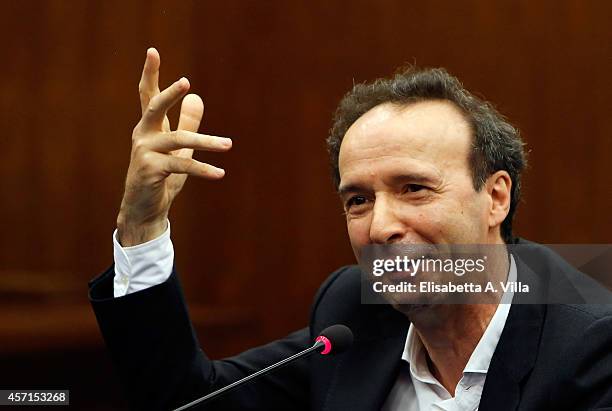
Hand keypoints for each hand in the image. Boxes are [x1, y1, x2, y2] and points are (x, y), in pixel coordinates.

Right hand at [117, 48, 231, 245]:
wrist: (144, 209)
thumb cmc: (161, 177)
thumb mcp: (179, 149)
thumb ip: (188, 123)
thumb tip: (197, 97)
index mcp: (149, 128)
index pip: (149, 96)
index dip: (151, 74)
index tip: (152, 51)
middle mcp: (143, 135)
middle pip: (155, 108)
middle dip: (169, 94)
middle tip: (185, 82)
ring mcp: (145, 152)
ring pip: (178, 140)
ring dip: (206, 142)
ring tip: (228, 144)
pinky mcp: (150, 170)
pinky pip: (182, 165)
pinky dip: (203, 169)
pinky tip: (220, 173)